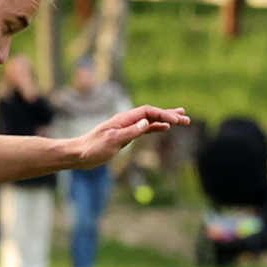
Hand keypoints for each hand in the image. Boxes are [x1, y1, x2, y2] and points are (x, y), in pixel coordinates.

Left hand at [73, 105, 189, 168]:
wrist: (79, 154)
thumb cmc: (93, 149)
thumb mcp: (112, 141)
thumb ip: (130, 132)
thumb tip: (147, 122)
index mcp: (123, 119)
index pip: (148, 112)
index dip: (163, 114)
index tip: (176, 120)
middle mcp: (126, 120)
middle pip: (152, 114)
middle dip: (169, 115)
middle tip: (186, 118)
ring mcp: (127, 127)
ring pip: (150, 120)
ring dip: (165, 119)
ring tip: (181, 119)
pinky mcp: (126, 135)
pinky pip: (145, 129)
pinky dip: (156, 127)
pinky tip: (165, 128)